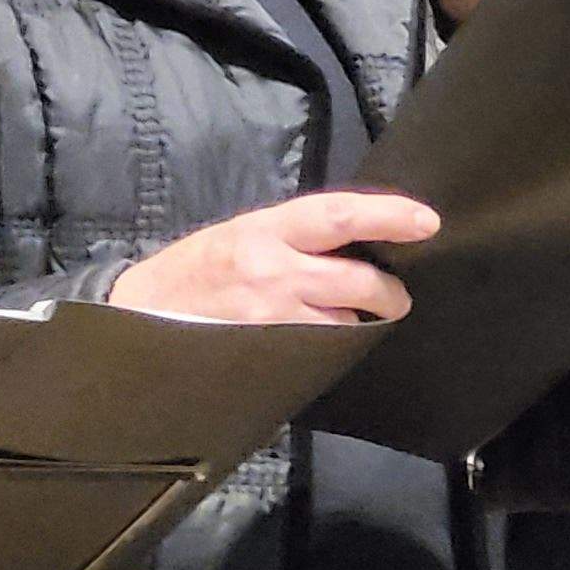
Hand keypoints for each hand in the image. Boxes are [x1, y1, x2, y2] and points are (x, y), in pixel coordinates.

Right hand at [106, 188, 440, 324]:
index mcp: (266, 229)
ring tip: (351, 322)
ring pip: (344, 324)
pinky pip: (319, 354)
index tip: (428, 221)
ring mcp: (272, 319)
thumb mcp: (241, 236)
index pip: (339, 213)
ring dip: (357, 324)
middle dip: (389, 292)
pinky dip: (330, 349)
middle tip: (396, 296)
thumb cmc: (195, 271)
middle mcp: (273, 270)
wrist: (141, 316)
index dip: (388, 215)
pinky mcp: (267, 356)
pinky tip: (320, 346)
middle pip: (358, 279)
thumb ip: (293, 238)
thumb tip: (352, 240)